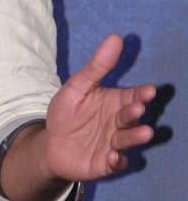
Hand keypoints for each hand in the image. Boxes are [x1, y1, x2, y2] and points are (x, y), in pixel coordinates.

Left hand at [45, 34, 155, 182]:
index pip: (133, 96)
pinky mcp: (106, 162)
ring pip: (128, 140)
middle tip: (137, 108)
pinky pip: (115, 163)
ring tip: (145, 133)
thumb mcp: (77, 86)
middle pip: (131, 117)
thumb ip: (97, 66)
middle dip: (135, 112)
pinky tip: (112, 156)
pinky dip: (116, 160)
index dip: (142, 94)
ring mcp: (114, 143)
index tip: (149, 90)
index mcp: (115, 102)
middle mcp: (119, 123)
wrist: (50, 143)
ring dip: (135, 137)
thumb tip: (116, 37)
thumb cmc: (67, 112)